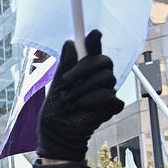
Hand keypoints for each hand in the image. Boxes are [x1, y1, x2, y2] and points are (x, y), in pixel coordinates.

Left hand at [37, 30, 124, 161]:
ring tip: (68, 101)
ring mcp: (107, 92)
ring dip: (82, 91)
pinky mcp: (111, 107)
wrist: (56, 133)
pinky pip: (110, 97)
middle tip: (66, 80)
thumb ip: (65, 65)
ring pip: (107, 80)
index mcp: (85, 71)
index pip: (95, 51)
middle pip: (104, 61)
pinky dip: (92, 102)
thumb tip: (70, 42)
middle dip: (84, 69)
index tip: (92, 34)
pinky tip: (80, 109)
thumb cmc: (55, 111)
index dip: (95, 41)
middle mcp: (99, 78)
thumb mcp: (56, 85)